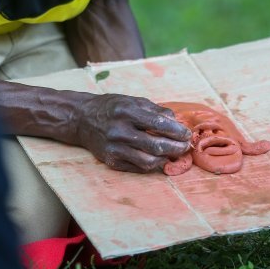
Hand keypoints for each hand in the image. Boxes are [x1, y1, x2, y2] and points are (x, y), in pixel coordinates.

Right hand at [69, 93, 191, 172]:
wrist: (82, 119)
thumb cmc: (112, 107)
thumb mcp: (133, 101)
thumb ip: (155, 110)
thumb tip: (177, 121)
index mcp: (127, 111)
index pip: (158, 124)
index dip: (177, 131)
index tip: (187, 134)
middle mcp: (119, 131)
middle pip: (156, 145)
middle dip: (176, 148)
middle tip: (186, 146)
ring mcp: (114, 148)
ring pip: (148, 161)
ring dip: (166, 159)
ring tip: (174, 154)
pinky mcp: (111, 161)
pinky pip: (137, 168)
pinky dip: (152, 165)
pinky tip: (159, 159)